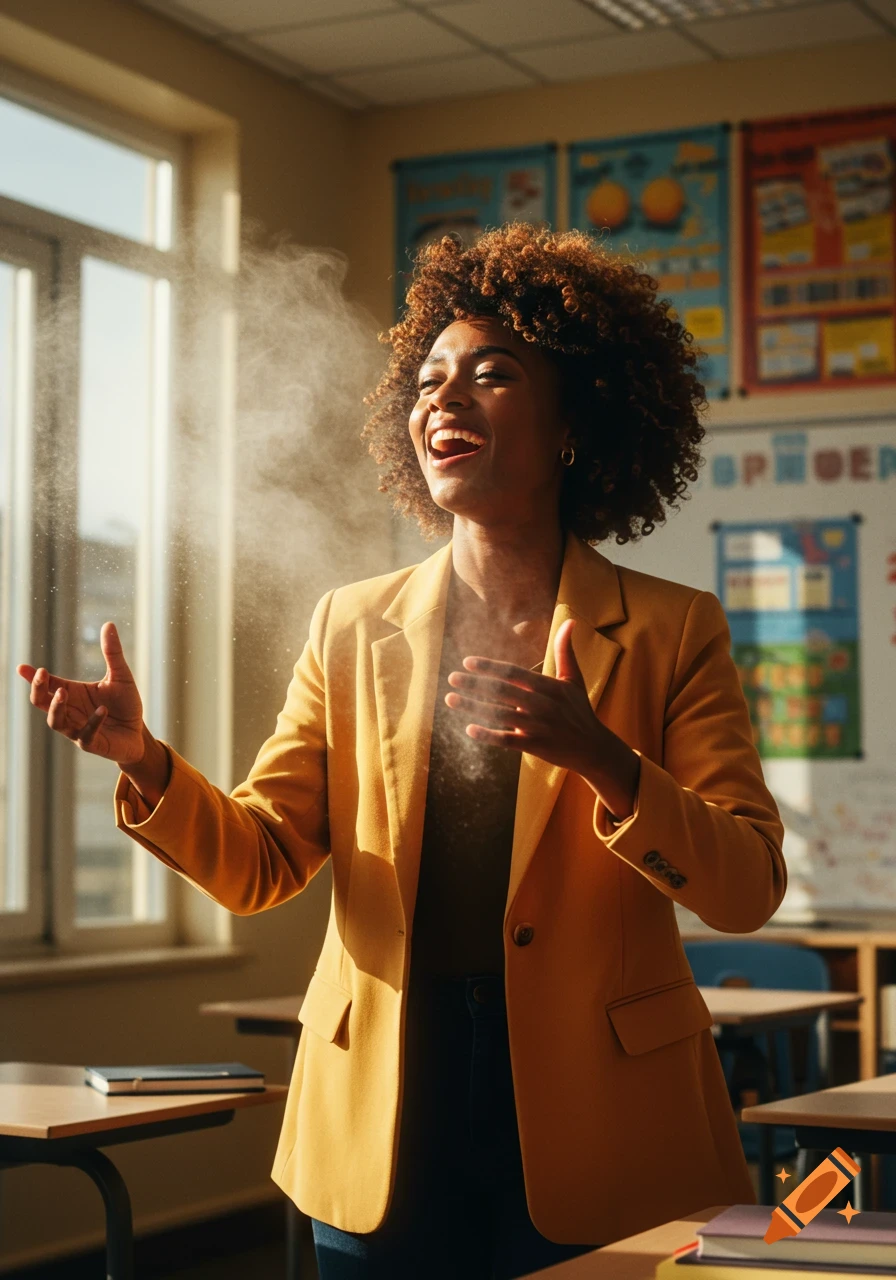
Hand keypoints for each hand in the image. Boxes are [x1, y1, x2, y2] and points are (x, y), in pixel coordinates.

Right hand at [17, 621, 145, 765]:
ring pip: (55, 722)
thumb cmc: (125, 705)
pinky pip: (85, 736)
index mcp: (72, 693)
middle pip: (42, 703)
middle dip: (37, 689)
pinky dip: (92, 723)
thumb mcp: (121, 675)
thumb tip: (109, 624)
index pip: (47, 684)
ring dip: (57, 707)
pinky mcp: (92, 744)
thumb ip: (112, 653)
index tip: (22, 667)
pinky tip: (103, 711)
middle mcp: (70, 711)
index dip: (34, 677)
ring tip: (63, 692)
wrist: (139, 733)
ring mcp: (78, 729)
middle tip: (41, 675)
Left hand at [444, 618, 606, 774]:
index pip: (514, 673)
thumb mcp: (574, 679)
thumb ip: (566, 651)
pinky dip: (488, 735)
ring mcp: (538, 726)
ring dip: (473, 706)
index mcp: (549, 686)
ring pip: (500, 715)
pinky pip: (507, 740)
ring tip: (450, 699)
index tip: (467, 662)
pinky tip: (469, 729)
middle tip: (452, 678)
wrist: (593, 748)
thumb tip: (570, 621)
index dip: (490, 667)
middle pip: (502, 692)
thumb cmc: (580, 710)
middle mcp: (543, 705)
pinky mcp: (535, 745)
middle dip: (474, 684)